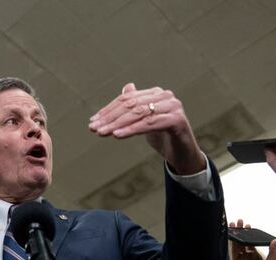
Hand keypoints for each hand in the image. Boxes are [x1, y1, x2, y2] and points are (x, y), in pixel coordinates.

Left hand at [89, 83, 205, 173]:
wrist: (183, 155)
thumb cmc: (164, 137)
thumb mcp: (146, 120)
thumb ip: (136, 105)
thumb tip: (127, 87)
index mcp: (156, 94)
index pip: (127, 99)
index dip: (108, 110)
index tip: (92, 121)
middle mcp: (165, 96)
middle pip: (131, 105)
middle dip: (110, 117)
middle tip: (93, 128)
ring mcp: (173, 107)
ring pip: (139, 114)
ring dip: (117, 124)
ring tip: (102, 133)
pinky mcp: (177, 120)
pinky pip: (149, 124)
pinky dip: (131, 129)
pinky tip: (117, 135)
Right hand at [229, 220, 275, 259]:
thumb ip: (273, 252)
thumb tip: (274, 240)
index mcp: (255, 256)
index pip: (251, 243)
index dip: (249, 234)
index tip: (247, 226)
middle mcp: (247, 257)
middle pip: (243, 242)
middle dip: (241, 232)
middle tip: (239, 222)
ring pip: (237, 245)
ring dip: (235, 236)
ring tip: (233, 225)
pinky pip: (233, 253)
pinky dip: (232, 244)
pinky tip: (231, 237)